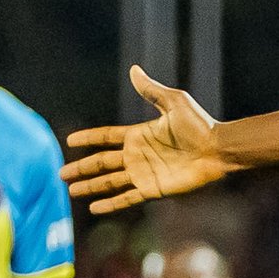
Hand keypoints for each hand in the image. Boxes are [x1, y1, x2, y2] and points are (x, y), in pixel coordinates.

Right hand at [64, 69, 225, 213]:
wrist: (217, 149)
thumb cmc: (200, 125)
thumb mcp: (173, 103)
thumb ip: (151, 90)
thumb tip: (134, 69)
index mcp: (139, 135)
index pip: (106, 137)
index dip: (88, 139)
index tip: (69, 141)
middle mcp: (138, 156)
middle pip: (102, 162)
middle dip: (81, 168)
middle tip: (61, 174)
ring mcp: (144, 173)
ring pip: (109, 182)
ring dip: (90, 186)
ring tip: (70, 190)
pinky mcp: (153, 189)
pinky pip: (127, 198)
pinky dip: (111, 204)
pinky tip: (94, 208)